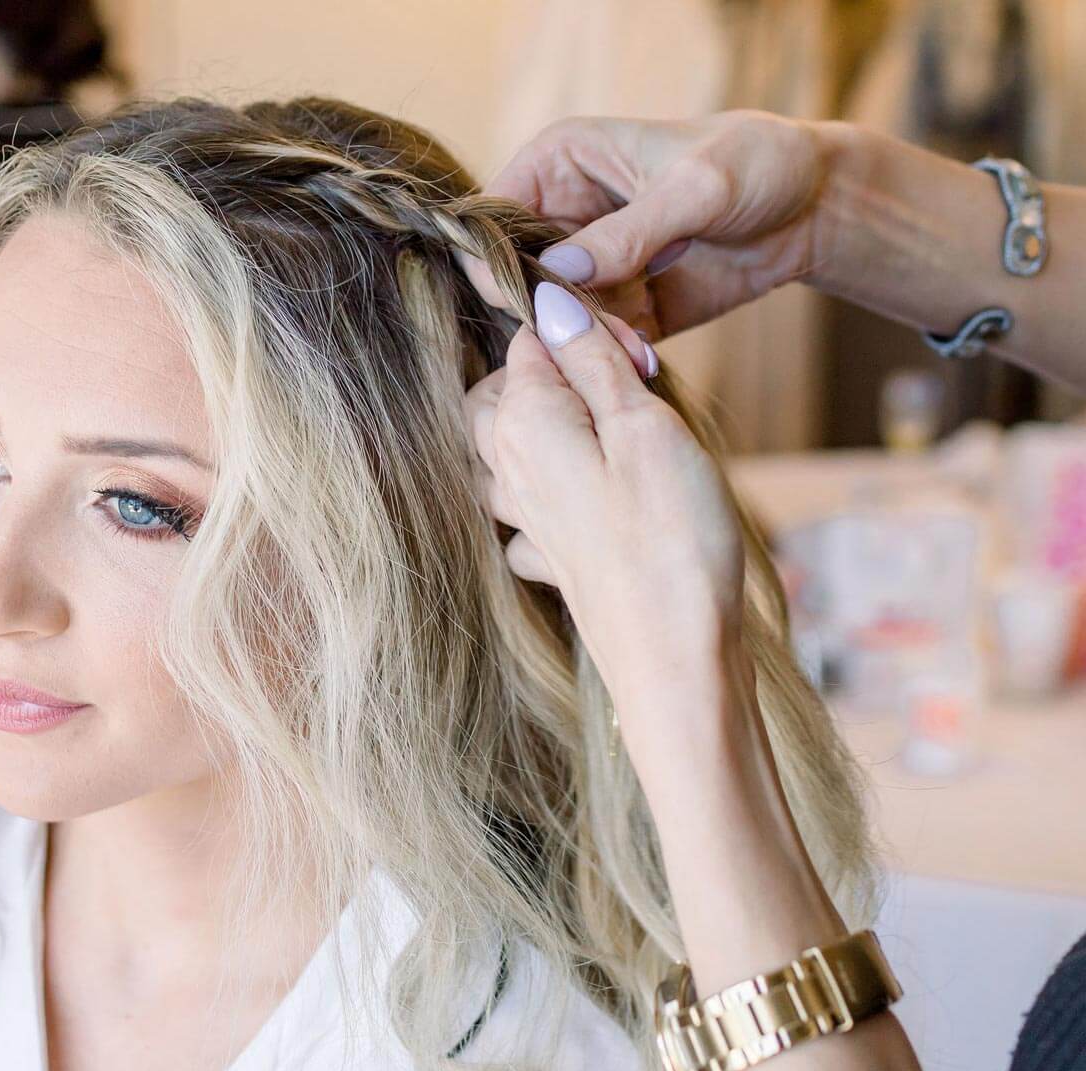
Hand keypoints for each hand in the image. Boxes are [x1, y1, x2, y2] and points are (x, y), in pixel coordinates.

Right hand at [464, 110, 830, 339]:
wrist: (816, 206)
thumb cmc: (757, 163)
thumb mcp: (695, 188)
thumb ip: (628, 232)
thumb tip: (560, 274)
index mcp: (560, 163)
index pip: (494, 217)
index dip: (497, 259)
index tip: (530, 296)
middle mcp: (562, 216)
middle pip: (516, 277)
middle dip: (550, 310)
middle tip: (597, 324)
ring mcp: (589, 267)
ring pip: (554, 318)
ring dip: (587, 338)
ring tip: (635, 340)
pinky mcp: (619, 308)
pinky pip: (595, 341)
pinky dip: (615, 353)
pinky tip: (647, 352)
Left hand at [465, 283, 744, 740]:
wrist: (674, 659)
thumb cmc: (669, 539)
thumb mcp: (643, 427)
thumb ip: (592, 362)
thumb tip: (547, 302)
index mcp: (521, 424)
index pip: (530, 342)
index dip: (585, 333)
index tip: (637, 355)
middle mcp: (506, 468)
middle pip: (506, 392)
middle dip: (562, 375)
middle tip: (634, 387)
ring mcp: (521, 519)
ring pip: (508, 448)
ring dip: (554, 428)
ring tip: (617, 436)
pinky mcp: (548, 557)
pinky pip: (528, 508)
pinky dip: (554, 490)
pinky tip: (595, 499)